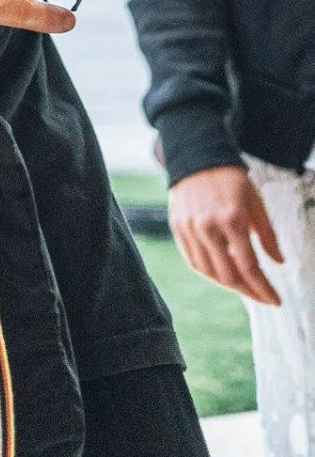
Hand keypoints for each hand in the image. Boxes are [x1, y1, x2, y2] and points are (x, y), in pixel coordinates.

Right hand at [168, 166, 283, 306]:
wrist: (197, 156)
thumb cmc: (231, 179)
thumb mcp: (256, 203)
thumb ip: (268, 235)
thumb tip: (279, 262)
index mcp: (232, 219)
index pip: (249, 266)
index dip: (264, 288)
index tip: (276, 301)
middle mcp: (208, 226)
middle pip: (228, 274)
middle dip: (248, 291)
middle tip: (261, 295)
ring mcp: (190, 228)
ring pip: (208, 271)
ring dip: (228, 284)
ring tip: (243, 286)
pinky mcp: (177, 227)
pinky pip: (192, 260)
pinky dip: (208, 272)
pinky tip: (221, 273)